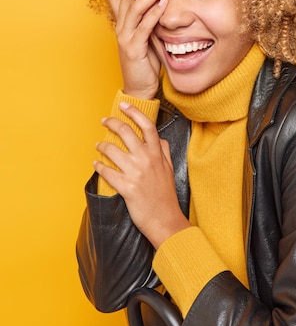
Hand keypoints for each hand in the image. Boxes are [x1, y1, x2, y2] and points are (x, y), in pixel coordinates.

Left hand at [94, 102, 190, 248]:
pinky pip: (107, 172)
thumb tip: (159, 139)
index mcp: (157, 154)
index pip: (147, 126)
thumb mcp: (170, 169)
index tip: (125, 105)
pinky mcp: (126, 187)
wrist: (165, 220)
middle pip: (126, 132)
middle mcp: (146, 160)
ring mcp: (136, 173)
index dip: (135, 112)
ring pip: (112, 150)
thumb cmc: (166, 195)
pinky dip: (99, 167)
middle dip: (112, 123)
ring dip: (101, 146)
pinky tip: (96, 165)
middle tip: (105, 121)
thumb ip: (164, 152)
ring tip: (98, 146)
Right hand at [108, 0, 170, 99]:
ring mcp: (125, 37)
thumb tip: (162, 2)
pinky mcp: (134, 48)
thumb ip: (150, 20)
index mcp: (121, 23)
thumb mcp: (147, 37)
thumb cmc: (144, 62)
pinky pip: (144, 26)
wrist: (139, 88)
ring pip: (135, 8)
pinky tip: (164, 3)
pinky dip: (154, 13)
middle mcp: (120, 27)